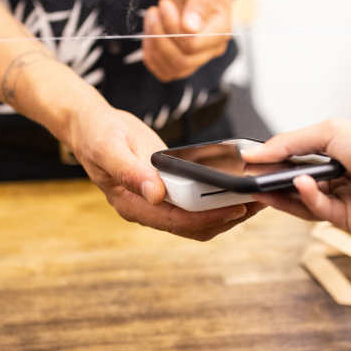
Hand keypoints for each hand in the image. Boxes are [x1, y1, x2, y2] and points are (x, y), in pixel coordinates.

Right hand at [66, 98, 263, 240]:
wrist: (91, 124)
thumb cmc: (96, 134)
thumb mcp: (109, 147)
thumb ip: (130, 171)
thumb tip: (155, 194)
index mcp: (132, 205)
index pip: (176, 221)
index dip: (207, 218)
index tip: (234, 209)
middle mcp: (148, 208)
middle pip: (194, 226)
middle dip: (227, 218)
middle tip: (260, 203)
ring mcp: (159, 200)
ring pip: (199, 217)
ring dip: (228, 210)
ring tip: (258, 197)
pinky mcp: (169, 188)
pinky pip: (197, 200)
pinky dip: (218, 196)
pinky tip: (238, 185)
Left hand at [141, 0, 233, 82]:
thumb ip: (200, 2)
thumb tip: (190, 26)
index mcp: (220, 31)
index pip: (192, 44)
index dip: (172, 27)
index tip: (165, 4)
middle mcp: (211, 49)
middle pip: (181, 61)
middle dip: (159, 37)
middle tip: (154, 12)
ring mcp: (198, 56)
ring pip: (172, 69)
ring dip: (153, 46)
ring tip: (151, 19)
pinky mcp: (183, 57)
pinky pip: (165, 71)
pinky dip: (152, 56)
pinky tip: (148, 35)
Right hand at [241, 120, 350, 235]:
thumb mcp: (328, 132)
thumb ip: (289, 143)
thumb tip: (256, 152)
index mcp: (336, 155)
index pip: (296, 160)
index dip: (275, 162)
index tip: (253, 161)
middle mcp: (337, 179)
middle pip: (296, 184)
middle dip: (273, 181)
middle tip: (252, 177)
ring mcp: (341, 201)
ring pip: (302, 202)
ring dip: (283, 194)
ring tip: (264, 186)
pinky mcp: (346, 220)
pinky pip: (318, 211)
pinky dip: (308, 198)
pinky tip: (302, 185)